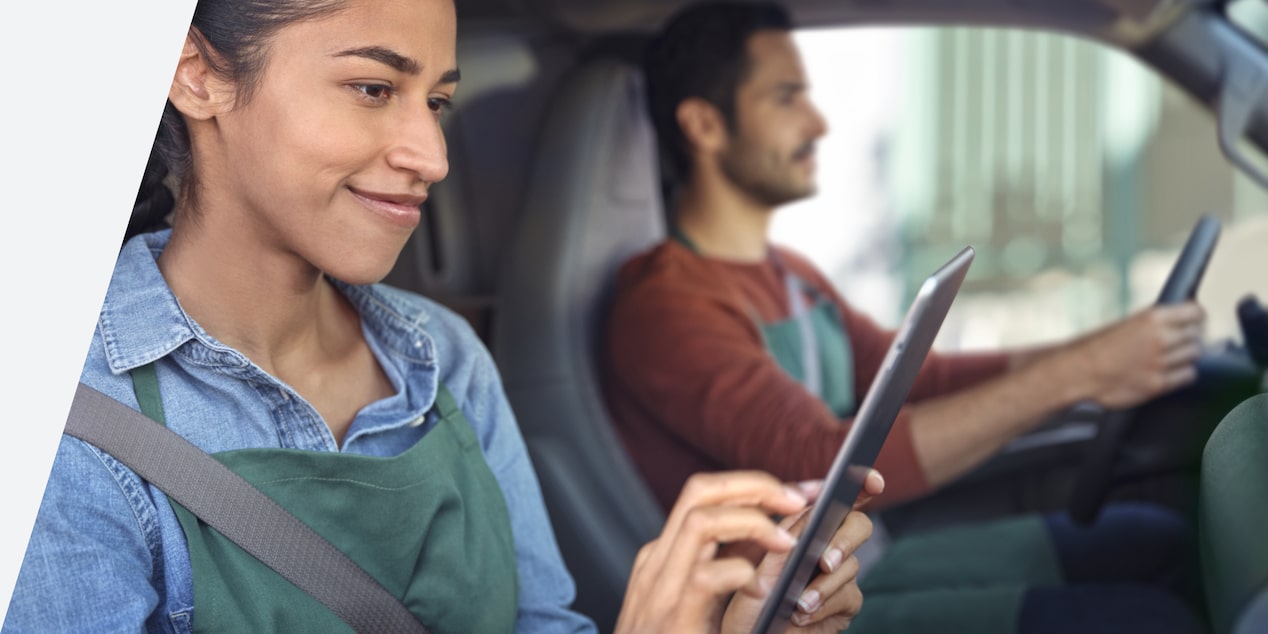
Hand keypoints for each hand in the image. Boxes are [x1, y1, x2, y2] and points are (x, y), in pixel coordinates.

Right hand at [613, 471, 811, 633]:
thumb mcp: (702, 601)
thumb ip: (729, 565)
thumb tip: (776, 532)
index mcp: (664, 555)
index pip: (705, 495)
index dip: (756, 484)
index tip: (800, 492)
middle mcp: (658, 561)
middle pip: (701, 490)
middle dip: (757, 485)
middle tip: (801, 500)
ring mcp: (660, 587)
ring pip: (701, 519)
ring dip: (754, 521)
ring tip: (788, 541)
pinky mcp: (673, 618)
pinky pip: (707, 576)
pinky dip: (742, 573)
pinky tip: (763, 589)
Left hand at [721, 470, 883, 632]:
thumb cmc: (750, 596)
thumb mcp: (765, 556)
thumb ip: (791, 527)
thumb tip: (814, 495)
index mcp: (810, 525)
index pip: (842, 497)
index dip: (863, 484)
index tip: (873, 482)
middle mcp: (830, 545)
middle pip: (858, 525)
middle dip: (844, 542)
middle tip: (824, 561)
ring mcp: (840, 574)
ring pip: (851, 565)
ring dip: (824, 584)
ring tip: (799, 602)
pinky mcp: (846, 603)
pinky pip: (847, 596)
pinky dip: (824, 605)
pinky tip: (802, 615)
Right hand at [1070, 302, 1204, 408]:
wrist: (1076, 371)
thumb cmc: (1096, 347)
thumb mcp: (1126, 324)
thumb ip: (1155, 323)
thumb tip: (1183, 323)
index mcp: (1152, 318)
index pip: (1195, 313)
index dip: (1197, 317)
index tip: (1196, 320)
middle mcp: (1160, 339)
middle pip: (1197, 335)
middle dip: (1191, 337)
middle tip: (1181, 340)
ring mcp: (1160, 363)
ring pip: (1195, 355)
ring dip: (1186, 355)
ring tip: (1172, 356)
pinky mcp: (1158, 384)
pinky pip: (1188, 376)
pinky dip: (1182, 373)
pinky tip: (1170, 371)